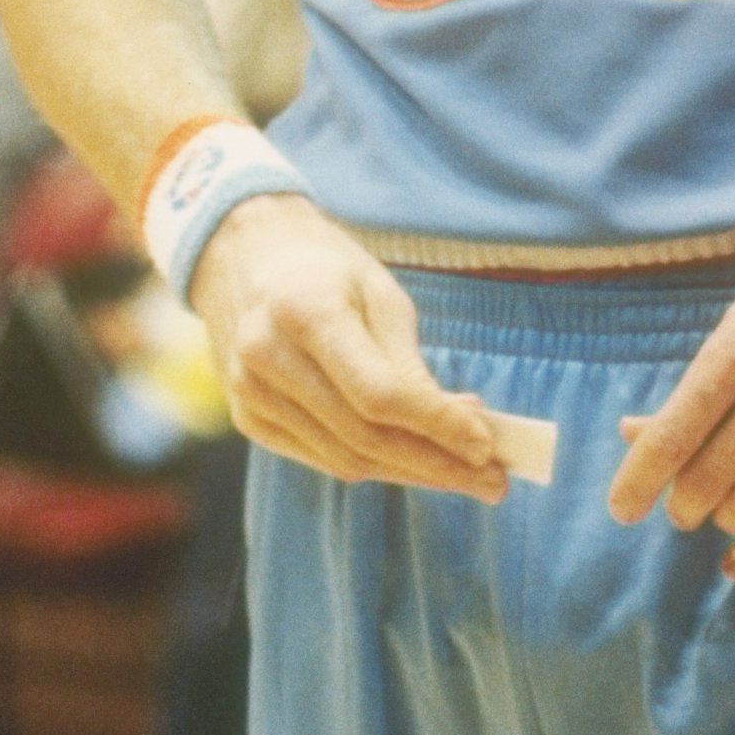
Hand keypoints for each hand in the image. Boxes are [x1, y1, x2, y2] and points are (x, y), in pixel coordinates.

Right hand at [187, 191, 509, 500]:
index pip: (379, 395)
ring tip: (464, 471)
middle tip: (491, 480)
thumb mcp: (379, 293)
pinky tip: (412, 458)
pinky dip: (372, 464)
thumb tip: (462, 427)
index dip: (437, 426)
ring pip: (344, 459)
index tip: (486, 445)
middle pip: (363, 438)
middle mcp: (267, 357)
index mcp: (305, 310)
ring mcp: (248, 394)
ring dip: (410, 473)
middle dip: (435, 465)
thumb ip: (411, 364)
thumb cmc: (326, 267)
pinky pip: (321, 458)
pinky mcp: (246, 419)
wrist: (243, 254)